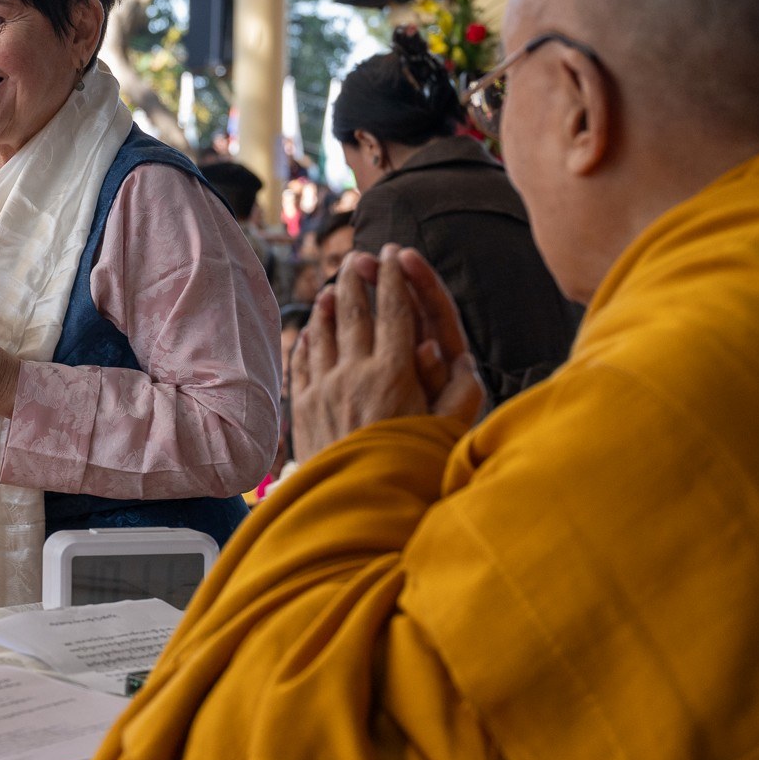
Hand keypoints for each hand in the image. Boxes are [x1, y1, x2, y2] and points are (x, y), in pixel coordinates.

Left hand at [290, 245, 484, 462]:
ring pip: (324, 331)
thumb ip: (454, 385)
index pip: (395, 309)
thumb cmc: (411, 468)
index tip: (394, 253)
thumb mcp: (447, 427)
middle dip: (358, 279)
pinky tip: (310, 327)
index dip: (395, 277)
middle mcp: (355, 372)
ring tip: (332, 286)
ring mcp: (325, 387)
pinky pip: (303, 359)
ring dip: (329, 303)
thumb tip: (434, 343)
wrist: (355, 506)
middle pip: (354, 311)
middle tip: (360, 258)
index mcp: (394, 372)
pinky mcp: (305, 406)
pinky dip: (308, 336)